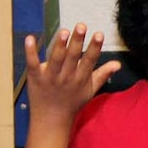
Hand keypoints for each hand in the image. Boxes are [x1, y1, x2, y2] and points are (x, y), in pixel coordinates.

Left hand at [21, 24, 120, 147]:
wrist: (51, 121)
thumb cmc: (72, 103)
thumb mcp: (90, 90)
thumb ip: (103, 74)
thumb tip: (118, 63)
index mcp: (80, 79)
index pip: (89, 61)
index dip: (94, 48)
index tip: (99, 34)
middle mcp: (66, 77)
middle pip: (72, 57)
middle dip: (77, 42)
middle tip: (81, 26)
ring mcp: (50, 78)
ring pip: (55, 60)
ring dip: (59, 45)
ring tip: (64, 31)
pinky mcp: (35, 78)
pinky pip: (33, 64)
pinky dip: (30, 52)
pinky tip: (30, 39)